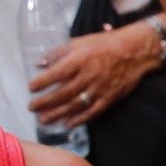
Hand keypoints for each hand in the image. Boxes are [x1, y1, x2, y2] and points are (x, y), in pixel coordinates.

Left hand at [27, 26, 155, 129]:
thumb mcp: (79, 42)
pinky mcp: (109, 98)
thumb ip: (58, 53)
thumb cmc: (104, 44)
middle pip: (63, 93)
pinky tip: (67, 124)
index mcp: (81, 59)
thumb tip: (40, 64)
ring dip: (57, 114)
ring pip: (75, 105)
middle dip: (45, 102)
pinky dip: (79, 119)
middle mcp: (89, 75)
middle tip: (32, 107)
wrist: (134, 52)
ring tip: (43, 120)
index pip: (57, 73)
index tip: (31, 88)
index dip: (42, 82)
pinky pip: (92, 112)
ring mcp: (100, 89)